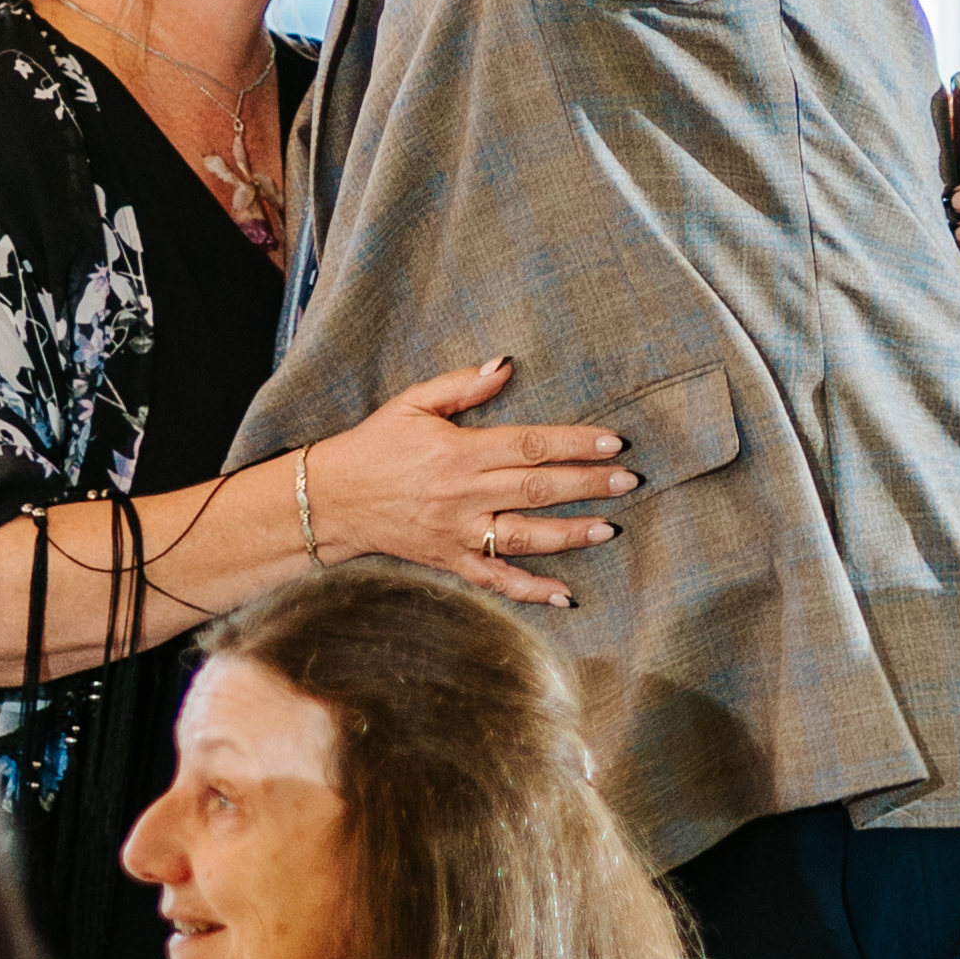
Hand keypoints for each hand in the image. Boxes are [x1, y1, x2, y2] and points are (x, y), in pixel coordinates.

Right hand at [309, 359, 637, 611]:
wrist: (331, 498)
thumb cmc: (375, 444)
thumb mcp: (413, 401)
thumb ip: (462, 384)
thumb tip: (507, 364)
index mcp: (459, 451)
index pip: (528, 446)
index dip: (573, 443)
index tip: (612, 441)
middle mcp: (463, 495)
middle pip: (537, 490)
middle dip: (587, 485)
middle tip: (628, 481)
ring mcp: (458, 533)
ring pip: (525, 537)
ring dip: (570, 534)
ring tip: (609, 528)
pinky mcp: (450, 561)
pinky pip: (496, 579)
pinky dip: (530, 590)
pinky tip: (565, 594)